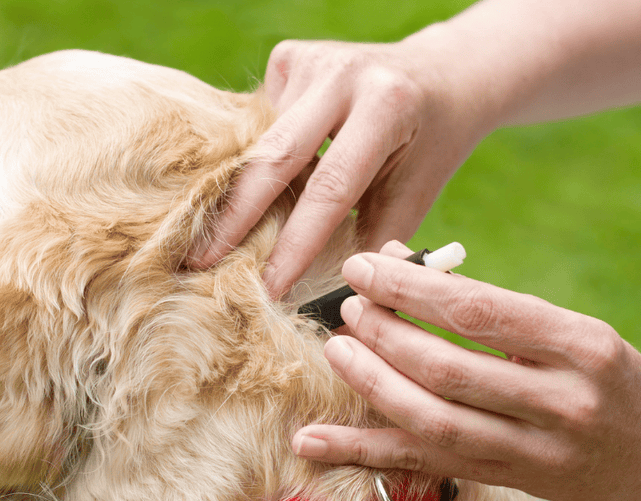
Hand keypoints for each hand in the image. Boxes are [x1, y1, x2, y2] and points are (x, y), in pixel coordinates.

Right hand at [188, 31, 496, 298]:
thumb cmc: (429, 145)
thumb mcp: (417, 193)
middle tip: (200, 263)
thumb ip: (374, 241)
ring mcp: (311, 59)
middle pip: (275, 156)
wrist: (440, 75)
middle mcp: (343, 74)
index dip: (296, 243)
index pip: (331, 187)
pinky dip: (259, 158)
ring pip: (261, 141)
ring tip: (214, 238)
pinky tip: (265, 178)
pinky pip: (260, 123)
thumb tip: (332, 303)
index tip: (269, 287)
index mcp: (386, 106)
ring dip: (244, 191)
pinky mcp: (289, 57)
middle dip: (236, 217)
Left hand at [292, 241, 640, 500]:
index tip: (365, 266)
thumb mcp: (573, 331)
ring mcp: (535, 452)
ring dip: (373, 385)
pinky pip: (425, 465)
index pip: (481, 312)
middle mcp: (562, 403)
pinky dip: (362, 452)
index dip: (412, 289)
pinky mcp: (508, 482)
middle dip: (386, 335)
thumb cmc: (608, 378)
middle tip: (349, 307)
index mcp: (582, 346)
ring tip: (338, 350)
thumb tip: (404, 271)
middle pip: (450, 369)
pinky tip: (312, 441)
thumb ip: (496, 310)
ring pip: (434, 421)